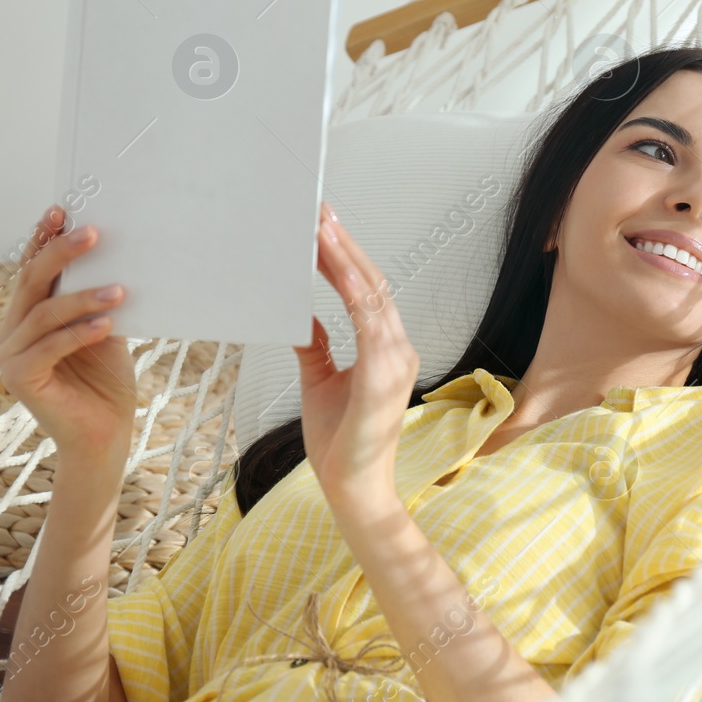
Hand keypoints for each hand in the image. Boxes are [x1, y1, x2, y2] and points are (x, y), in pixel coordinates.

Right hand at [0, 204, 136, 457]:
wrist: (104, 436)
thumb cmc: (106, 381)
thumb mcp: (103, 329)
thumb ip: (96, 298)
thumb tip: (116, 253)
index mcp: (28, 314)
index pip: (32, 268)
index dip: (43, 237)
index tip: (62, 209)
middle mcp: (13, 330)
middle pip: (32, 281)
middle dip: (62, 252)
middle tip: (93, 232)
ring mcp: (11, 356)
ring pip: (44, 313)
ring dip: (83, 297)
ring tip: (119, 290)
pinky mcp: (20, 380)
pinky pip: (49, 348)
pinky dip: (79, 333)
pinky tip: (108, 323)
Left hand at [295, 202, 420, 503]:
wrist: (352, 489)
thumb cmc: (340, 443)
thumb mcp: (319, 382)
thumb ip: (316, 347)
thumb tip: (303, 317)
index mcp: (387, 350)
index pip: (367, 293)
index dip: (345, 258)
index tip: (321, 229)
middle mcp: (398, 349)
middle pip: (374, 284)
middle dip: (345, 246)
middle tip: (318, 212)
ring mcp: (396, 361)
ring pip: (373, 295)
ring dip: (346, 258)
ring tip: (320, 228)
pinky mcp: (384, 376)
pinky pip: (370, 321)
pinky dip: (353, 290)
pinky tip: (335, 266)